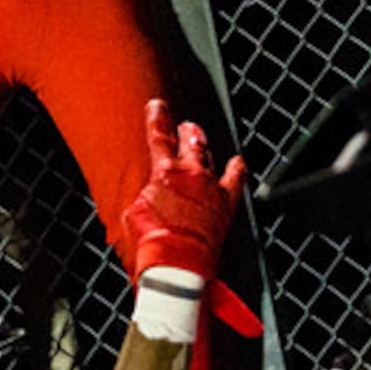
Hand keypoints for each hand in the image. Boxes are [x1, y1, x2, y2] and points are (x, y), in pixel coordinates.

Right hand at [123, 99, 244, 279]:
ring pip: (209, 157)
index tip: (158, 106)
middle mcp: (190, 173)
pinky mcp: (225, 204)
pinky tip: (237, 162)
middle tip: (185, 126)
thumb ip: (145, 196)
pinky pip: (235, 180)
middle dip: (187, 132)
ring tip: (201, 139)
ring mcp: (211, 188)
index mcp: (164, 172)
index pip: (159, 135)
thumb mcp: (133, 214)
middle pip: (190, 142)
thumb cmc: (151, 242)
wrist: (178, 263)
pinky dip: (236, 169)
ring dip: (204, 147)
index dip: (158, 117)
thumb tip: (148, 195)